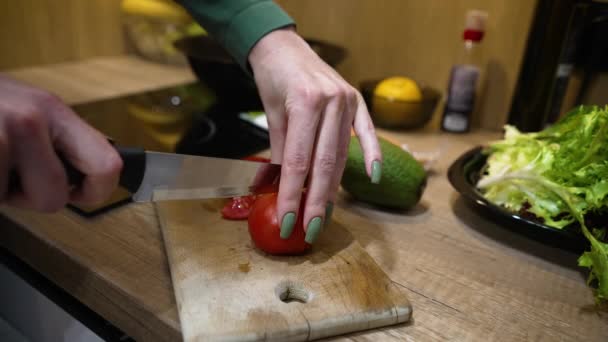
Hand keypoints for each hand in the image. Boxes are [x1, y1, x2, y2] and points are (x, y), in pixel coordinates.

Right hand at [0, 75, 122, 211]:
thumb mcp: (29, 111)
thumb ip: (61, 143)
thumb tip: (95, 178)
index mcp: (54, 111)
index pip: (107, 165)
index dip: (97, 191)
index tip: (80, 192)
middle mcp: (29, 119)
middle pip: (53, 197)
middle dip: (30, 197)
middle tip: (12, 175)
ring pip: (8, 200)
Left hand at [248, 28, 381, 243]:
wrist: (284, 46)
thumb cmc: (273, 79)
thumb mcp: (272, 116)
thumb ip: (279, 153)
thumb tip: (274, 190)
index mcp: (304, 102)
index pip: (299, 160)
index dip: (293, 194)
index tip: (288, 221)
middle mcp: (330, 101)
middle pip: (324, 163)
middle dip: (315, 201)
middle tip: (310, 229)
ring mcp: (347, 100)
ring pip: (342, 153)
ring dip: (333, 187)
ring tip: (325, 213)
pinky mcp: (357, 100)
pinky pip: (367, 133)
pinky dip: (371, 155)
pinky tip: (374, 178)